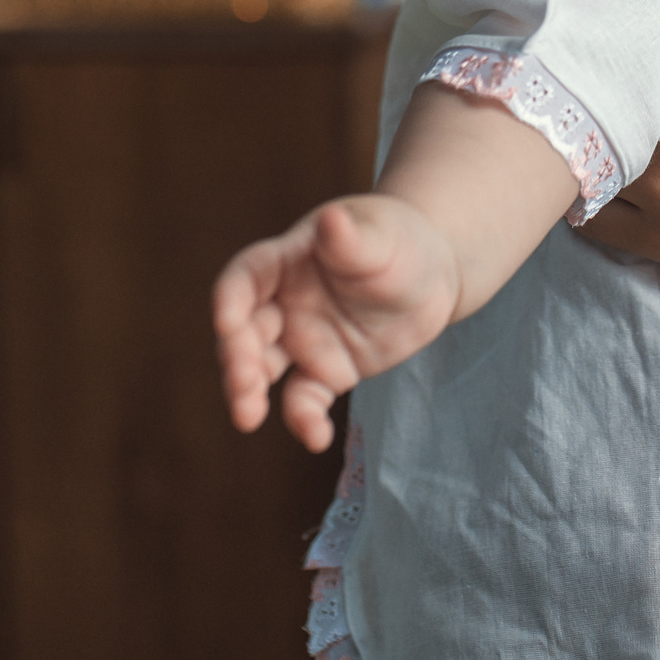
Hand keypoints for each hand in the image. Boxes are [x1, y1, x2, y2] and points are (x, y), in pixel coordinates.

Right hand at [211, 194, 458, 451]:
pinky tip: (317, 438)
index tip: (225, 321)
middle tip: (243, 385)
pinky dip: (305, 420)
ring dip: (248, 393)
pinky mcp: (326, 372)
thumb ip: (351, 238)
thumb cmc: (398, 241)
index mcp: (286, 260)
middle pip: (245, 331)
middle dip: (236, 358)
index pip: (244, 279)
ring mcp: (303, 340)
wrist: (433, 273)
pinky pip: (305, 400)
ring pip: (262, 369)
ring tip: (248, 417)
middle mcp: (284, 303)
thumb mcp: (380, 237)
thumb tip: (331, 220)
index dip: (230, 300)